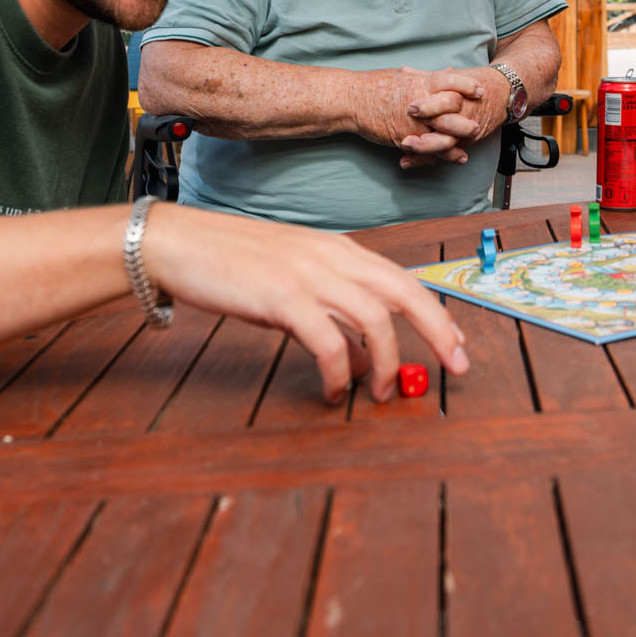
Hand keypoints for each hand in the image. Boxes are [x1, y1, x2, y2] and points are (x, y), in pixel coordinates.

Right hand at [141, 205, 468, 403]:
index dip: (437, 314)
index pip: (404, 280)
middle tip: (456, 368)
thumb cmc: (232, 263)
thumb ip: (331, 311)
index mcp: (339, 249)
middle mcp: (333, 257)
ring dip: (386, 364)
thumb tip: (361, 357)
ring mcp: (309, 275)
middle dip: (440, 332)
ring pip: (375, 320)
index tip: (458, 344)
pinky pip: (328, 343)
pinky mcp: (282, 298)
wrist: (178, 243)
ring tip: (382, 394)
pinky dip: (340, 373)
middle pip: (406, 294)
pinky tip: (335, 392)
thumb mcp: (293, 280)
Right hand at [349, 66, 489, 165]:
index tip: (481, 91)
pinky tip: (451, 159)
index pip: (451, 81)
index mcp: (420, 82)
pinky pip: (427, 149)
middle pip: (452, 110)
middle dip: (468, 117)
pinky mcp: (405, 137)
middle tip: (481, 123)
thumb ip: (428, 75)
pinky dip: (440, 155)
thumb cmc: (374, 85)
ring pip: (443, 133)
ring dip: (458, 141)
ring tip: (469, 146)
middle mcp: (421, 101)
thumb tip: (449, 69)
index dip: (468, 85)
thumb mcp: (403, 75)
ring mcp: (414, 121)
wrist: (351, 100)